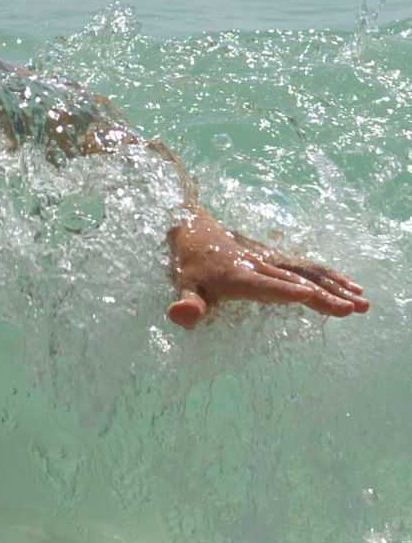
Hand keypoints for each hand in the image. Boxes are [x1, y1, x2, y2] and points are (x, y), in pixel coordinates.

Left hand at [166, 207, 368, 327]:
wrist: (194, 226)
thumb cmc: (189, 266)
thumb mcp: (182, 286)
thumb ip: (187, 305)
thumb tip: (179, 316)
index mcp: (234, 275)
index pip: (261, 285)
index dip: (282, 290)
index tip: (306, 294)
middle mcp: (258, 265)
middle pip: (294, 280)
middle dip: (323, 295)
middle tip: (350, 309)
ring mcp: (271, 260)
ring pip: (307, 273)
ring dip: (335, 286)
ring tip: (362, 302)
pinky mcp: (277, 259)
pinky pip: (307, 267)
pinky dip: (330, 275)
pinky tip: (352, 287)